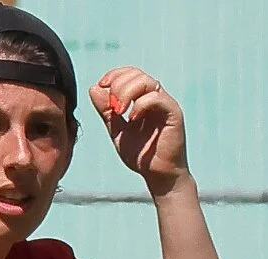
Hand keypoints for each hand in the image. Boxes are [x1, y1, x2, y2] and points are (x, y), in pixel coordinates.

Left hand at [91, 66, 188, 192]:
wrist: (158, 176)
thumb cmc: (141, 156)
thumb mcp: (117, 131)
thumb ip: (106, 111)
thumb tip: (94, 88)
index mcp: (143, 99)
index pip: (130, 74)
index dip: (114, 75)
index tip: (101, 86)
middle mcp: (156, 98)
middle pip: (136, 74)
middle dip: (118, 85)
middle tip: (112, 107)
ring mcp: (165, 104)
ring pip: (146, 81)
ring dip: (127, 92)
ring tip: (119, 111)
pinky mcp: (173, 114)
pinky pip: (157, 98)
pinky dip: (141, 104)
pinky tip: (133, 118)